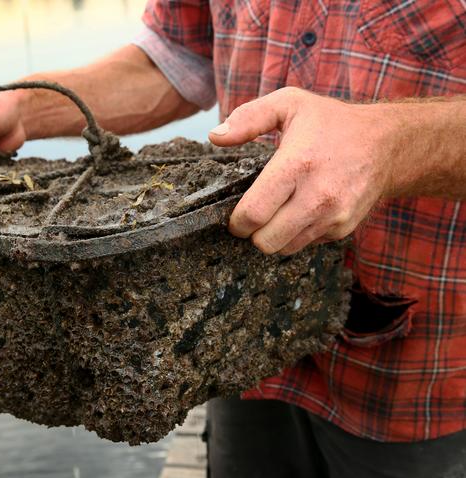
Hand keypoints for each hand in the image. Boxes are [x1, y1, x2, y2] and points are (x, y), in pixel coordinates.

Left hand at [209, 87, 396, 254]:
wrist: (387, 144)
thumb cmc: (331, 123)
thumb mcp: (289, 103)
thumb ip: (249, 118)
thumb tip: (215, 136)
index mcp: (297, 164)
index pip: (254, 213)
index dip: (236, 222)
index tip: (234, 217)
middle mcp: (318, 196)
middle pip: (266, 241)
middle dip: (252, 233)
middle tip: (253, 216)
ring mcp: (334, 216)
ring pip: (284, 248)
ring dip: (273, 236)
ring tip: (276, 212)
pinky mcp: (343, 229)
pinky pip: (305, 244)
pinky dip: (296, 234)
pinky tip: (299, 211)